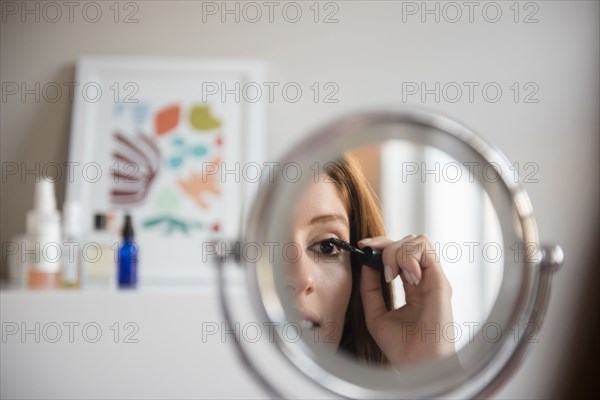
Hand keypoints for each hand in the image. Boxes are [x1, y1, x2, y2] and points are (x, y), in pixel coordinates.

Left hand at [358, 234, 454, 365]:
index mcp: (413, 286)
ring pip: (418, 241)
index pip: (400, 252)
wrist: (415, 365)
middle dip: (386, 245)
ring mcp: (433, 279)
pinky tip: (404, 277)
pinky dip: (408, 257)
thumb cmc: (400, 347)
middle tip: (376, 264)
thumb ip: (370, 288)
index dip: (380, 245)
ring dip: (398, 252)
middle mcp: (425, 280)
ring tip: (392, 275)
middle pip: (408, 241)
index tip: (362, 247)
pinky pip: (425, 250)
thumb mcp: (375, 312)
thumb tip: (366, 261)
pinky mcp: (440, 281)